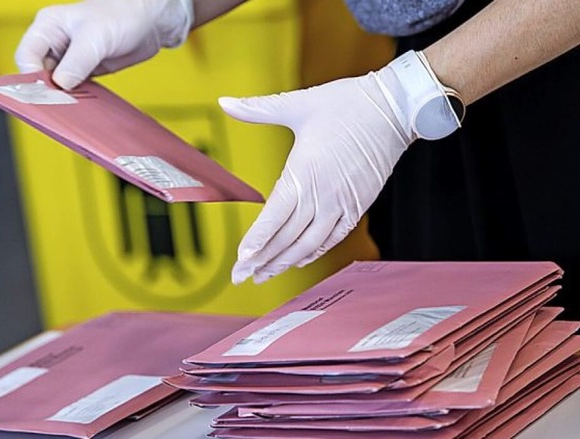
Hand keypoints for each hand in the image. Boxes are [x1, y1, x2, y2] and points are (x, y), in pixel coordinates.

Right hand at [15, 0, 192, 89]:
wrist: (149, 22)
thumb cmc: (122, 16)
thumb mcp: (95, 38)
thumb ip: (76, 62)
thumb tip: (61, 85)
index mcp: (47, 27)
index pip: (26, 56)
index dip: (32, 77)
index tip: (47, 93)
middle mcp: (55, 43)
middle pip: (38, 74)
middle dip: (47, 91)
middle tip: (60, 105)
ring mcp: (70, 59)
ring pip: (56, 85)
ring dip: (63, 97)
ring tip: (74, 107)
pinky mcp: (85, 71)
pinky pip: (74, 90)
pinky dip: (77, 99)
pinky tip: (84, 106)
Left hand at [222, 51, 460, 283]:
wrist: (395, 108)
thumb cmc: (347, 104)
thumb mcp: (298, 104)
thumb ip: (257, 108)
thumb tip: (225, 101)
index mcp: (304, 172)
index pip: (275, 216)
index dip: (257, 240)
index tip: (242, 259)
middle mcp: (323, 194)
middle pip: (288, 237)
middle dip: (262, 260)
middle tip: (242, 276)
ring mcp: (342, 203)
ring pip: (310, 243)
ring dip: (285, 262)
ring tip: (265, 275)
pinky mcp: (358, 205)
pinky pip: (334, 238)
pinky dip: (315, 252)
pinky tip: (300, 260)